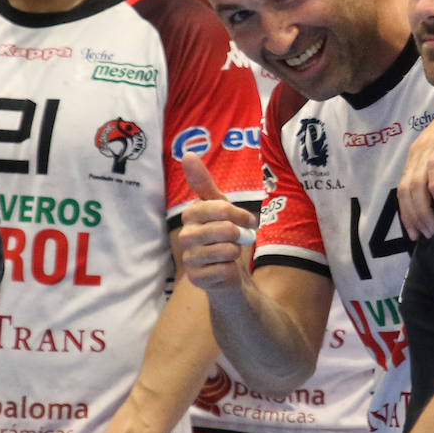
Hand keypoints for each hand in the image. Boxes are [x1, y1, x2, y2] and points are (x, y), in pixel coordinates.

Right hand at [178, 154, 257, 290]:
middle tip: (240, 239)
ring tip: (229, 253)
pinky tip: (224, 269)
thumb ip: (203, 183)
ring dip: (235, 252)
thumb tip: (187, 154)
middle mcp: (185, 235)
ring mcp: (189, 258)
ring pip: (225, 250)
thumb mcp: (219, 207)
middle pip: (225, 229)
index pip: (219, 208)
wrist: (225, 272)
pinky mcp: (196, 278)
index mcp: (191, 214)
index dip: (239, 215)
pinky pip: (223, 270)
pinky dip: (230, 269)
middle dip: (239, 235)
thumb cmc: (222, 235)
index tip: (248, 221)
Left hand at [397, 77, 433, 239]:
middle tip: (426, 236)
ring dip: (423, 209)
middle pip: (406, 191)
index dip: (407, 215)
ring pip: (417, 183)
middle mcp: (419, 151)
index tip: (415, 235)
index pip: (403, 191)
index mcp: (417, 156)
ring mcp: (431, 145)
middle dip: (414, 217)